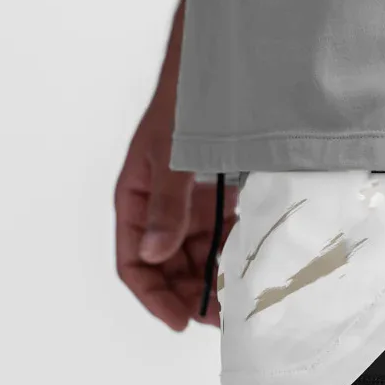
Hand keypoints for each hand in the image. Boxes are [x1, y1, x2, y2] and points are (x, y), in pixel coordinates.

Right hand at [114, 90, 237, 330]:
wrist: (215, 63)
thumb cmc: (184, 99)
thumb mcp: (171, 153)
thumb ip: (166, 203)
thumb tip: (154, 253)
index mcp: (134, 197)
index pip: (134, 262)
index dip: (155, 296)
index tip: (181, 320)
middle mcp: (157, 202)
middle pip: (166, 262)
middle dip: (189, 292)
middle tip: (221, 315)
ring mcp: (186, 196)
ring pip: (194, 248)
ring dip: (212, 273)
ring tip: (239, 294)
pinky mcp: (212, 187)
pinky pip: (217, 226)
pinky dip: (230, 244)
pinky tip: (250, 257)